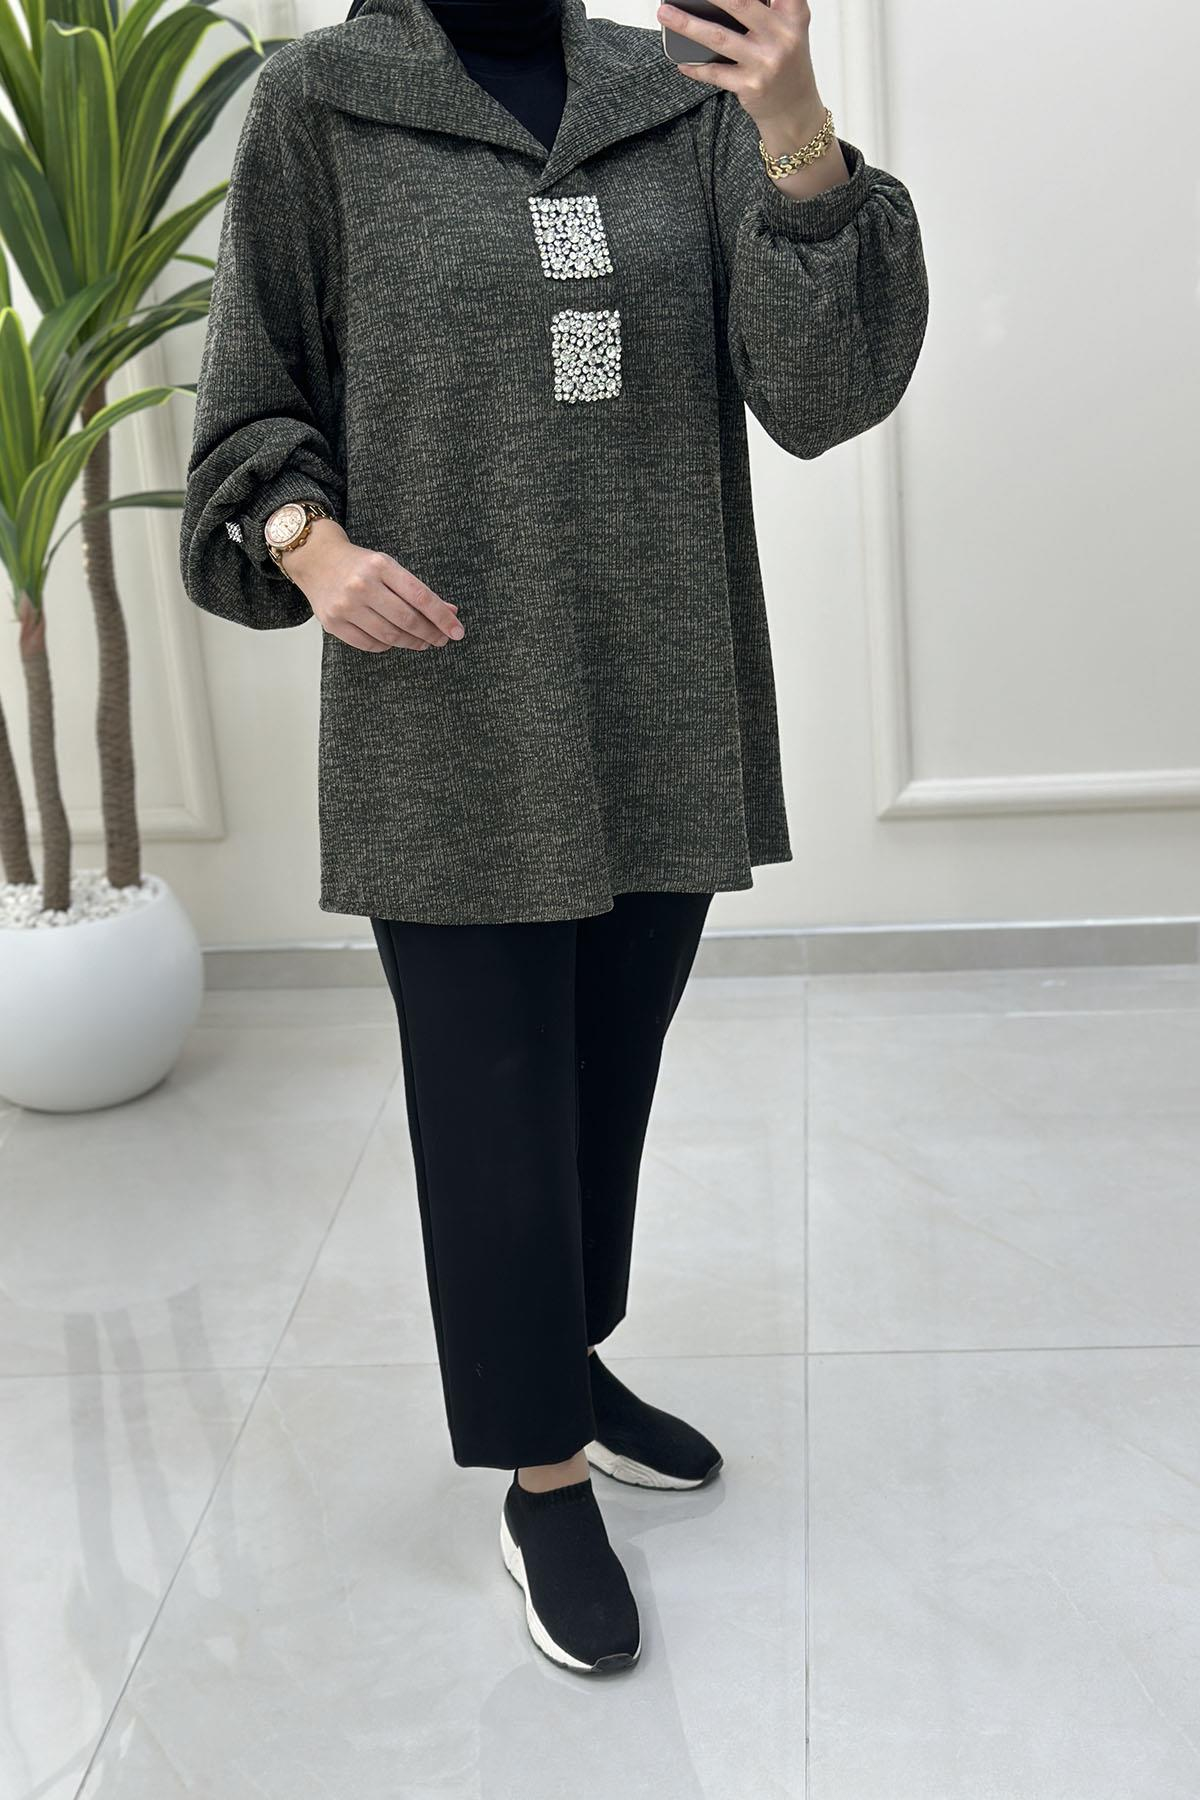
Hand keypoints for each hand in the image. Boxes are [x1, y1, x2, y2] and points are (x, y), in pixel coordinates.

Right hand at [284, 519, 464, 653]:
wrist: (316, 560)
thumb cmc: (360, 566)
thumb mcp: (390, 568)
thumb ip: (419, 591)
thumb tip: (451, 613)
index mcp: (380, 566)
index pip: (421, 596)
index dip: (442, 617)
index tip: (457, 631)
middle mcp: (362, 585)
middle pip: (407, 620)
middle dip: (430, 634)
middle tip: (441, 639)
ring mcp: (345, 606)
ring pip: (390, 636)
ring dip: (412, 643)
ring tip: (423, 642)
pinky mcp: (333, 623)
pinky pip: (370, 645)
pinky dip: (388, 646)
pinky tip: (394, 641)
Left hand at [657, 0, 825, 147]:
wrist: (794, 110)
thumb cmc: (786, 63)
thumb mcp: (789, 28)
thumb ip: (771, 7)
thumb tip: (722, 2)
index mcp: (793, 15)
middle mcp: (782, 36)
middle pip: (740, 3)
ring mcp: (765, 62)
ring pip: (719, 37)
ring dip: (687, 24)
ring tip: (665, 14)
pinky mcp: (750, 85)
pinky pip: (714, 73)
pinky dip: (695, 67)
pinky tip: (681, 61)